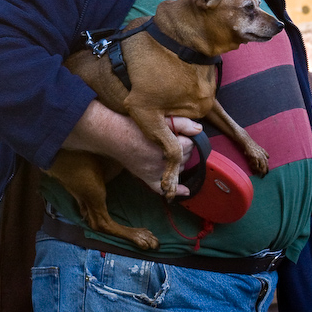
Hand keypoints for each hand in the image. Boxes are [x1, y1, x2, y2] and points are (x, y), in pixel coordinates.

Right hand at [61, 102, 201, 195]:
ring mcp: (155, 173)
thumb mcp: (158, 120)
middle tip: (173, 140)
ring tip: (168, 152)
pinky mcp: (146, 177)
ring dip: (178, 163)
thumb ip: (181, 123)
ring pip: (178, 170)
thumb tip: (199, 129)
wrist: (111, 133)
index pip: (190, 145)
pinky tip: (186, 191)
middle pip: (185, 158)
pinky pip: (163, 189)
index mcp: (169, 148)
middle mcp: (164, 163)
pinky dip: (175, 191)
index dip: (186, 137)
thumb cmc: (133, 124)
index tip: (179, 132)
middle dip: (183, 149)